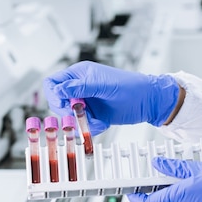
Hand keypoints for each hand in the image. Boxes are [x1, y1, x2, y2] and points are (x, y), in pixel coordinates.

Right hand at [43, 61, 178, 135]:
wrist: (148, 102)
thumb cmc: (130, 87)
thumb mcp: (103, 86)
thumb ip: (79, 87)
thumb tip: (57, 90)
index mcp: (79, 74)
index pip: (53, 82)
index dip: (54, 94)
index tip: (64, 104)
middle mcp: (80, 88)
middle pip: (57, 102)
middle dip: (67, 111)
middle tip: (81, 113)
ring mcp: (85, 103)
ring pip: (68, 116)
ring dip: (80, 121)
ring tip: (96, 120)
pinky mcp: (92, 116)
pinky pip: (81, 125)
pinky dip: (90, 127)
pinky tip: (102, 123)